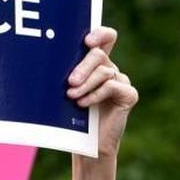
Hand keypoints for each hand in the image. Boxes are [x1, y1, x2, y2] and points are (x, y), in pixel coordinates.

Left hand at [66, 27, 137, 157]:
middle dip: (83, 66)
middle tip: (70, 81)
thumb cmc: (73, 118)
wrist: (87, 146)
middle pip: (99, 55)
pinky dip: (96, 94)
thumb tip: (51, 61)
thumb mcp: (67, 92)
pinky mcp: (129, 95)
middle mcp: (111, 70)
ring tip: (72, 97)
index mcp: (97, 64)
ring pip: (104, 72)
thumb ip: (68, 76)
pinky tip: (83, 104)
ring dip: (85, 84)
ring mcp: (122, 82)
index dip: (100, 34)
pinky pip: (112, 87)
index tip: (87, 42)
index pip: (106, 38)